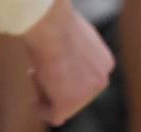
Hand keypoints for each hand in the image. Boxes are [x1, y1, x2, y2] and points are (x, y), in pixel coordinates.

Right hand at [20, 0, 113, 125]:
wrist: (52, 26)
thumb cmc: (58, 24)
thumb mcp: (74, 37)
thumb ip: (76, 53)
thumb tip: (68, 62)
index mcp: (105, 63)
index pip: (82, 80)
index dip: (63, 74)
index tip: (52, 62)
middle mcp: (103, 79)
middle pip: (72, 94)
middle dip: (55, 85)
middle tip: (42, 67)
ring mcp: (89, 93)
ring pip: (60, 104)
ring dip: (45, 92)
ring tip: (40, 72)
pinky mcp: (70, 103)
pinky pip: (54, 117)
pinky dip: (40, 109)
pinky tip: (35, 95)